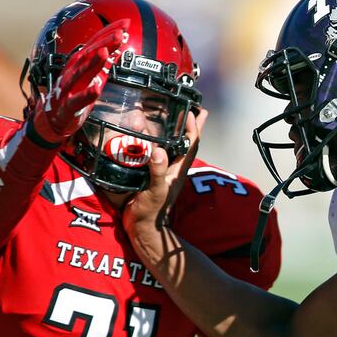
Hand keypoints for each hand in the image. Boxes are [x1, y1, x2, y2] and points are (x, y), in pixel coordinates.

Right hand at [32, 19, 129, 143]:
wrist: (54, 118)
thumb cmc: (74, 95)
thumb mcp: (93, 76)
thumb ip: (106, 62)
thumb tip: (121, 46)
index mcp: (80, 62)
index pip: (96, 42)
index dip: (110, 32)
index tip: (126, 22)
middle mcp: (72, 70)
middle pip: (89, 52)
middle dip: (104, 42)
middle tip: (120, 33)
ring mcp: (68, 87)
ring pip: (80, 71)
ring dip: (93, 62)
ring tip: (106, 52)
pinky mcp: (67, 105)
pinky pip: (77, 99)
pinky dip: (86, 94)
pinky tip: (97, 89)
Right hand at [123, 107, 207, 232]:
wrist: (142, 228)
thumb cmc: (151, 211)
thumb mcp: (155, 191)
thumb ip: (158, 172)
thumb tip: (159, 151)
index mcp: (178, 169)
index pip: (190, 144)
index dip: (194, 127)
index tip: (194, 111)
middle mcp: (173, 167)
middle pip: (185, 141)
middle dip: (189, 125)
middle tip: (192, 108)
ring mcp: (163, 171)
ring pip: (172, 146)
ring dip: (174, 131)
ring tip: (172, 116)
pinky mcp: (151, 174)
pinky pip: (156, 153)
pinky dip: (156, 142)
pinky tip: (150, 136)